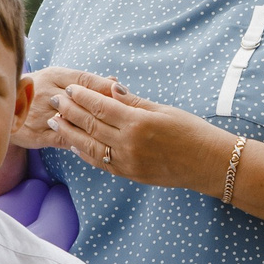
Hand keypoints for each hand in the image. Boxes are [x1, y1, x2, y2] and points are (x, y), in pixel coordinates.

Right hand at [15, 66, 123, 148]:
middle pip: (82, 100)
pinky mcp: (38, 134)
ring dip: (95, 126)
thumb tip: (115, 80)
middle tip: (125, 114)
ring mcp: (42, 114)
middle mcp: (48, 92)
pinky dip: (82, 141)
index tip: (122, 92)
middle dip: (104, 107)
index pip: (84, 79)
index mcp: (54, 76)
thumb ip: (84, 82)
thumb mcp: (56, 79)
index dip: (105, 86)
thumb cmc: (36, 92)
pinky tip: (97, 144)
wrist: (0, 108)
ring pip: (74, 121)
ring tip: (116, 131)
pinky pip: (65, 137)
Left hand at [45, 83, 230, 192]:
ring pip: (90, 146)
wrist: (208, 163)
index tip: (69, 88)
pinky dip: (85, 153)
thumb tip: (110, 88)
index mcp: (139, 123)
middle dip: (70, 111)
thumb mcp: (163, 110)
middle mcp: (129, 144)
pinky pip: (101, 163)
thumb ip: (134, 101)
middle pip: (91, 125)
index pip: (101, 106)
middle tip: (54, 101)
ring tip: (55, 121)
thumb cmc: (191, 131)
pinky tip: (73, 144)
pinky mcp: (130, 174)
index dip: (82, 97)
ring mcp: (128, 162)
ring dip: (70, 133)